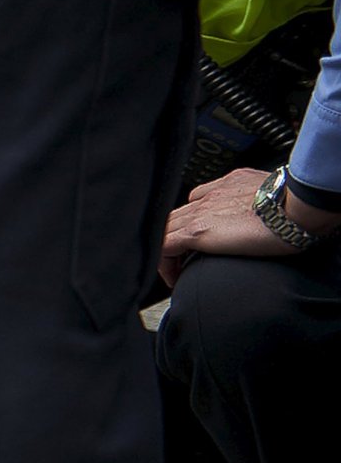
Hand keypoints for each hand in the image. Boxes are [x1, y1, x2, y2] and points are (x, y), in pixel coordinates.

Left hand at [156, 165, 338, 286]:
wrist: (298, 206)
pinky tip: (173, 278)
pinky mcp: (197, 229)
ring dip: (168, 252)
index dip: (192, 222)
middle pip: (177, 216)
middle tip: (180, 264)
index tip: (198, 245)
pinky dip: (163, 261)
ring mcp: (201, 210)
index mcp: (229, 184)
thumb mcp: (274, 198)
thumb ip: (260, 204)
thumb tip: (266, 220)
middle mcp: (210, 194)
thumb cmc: (296, 205)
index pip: (197, 202)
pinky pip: (164, 244)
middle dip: (174, 239)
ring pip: (166, 229)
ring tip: (176, 274)